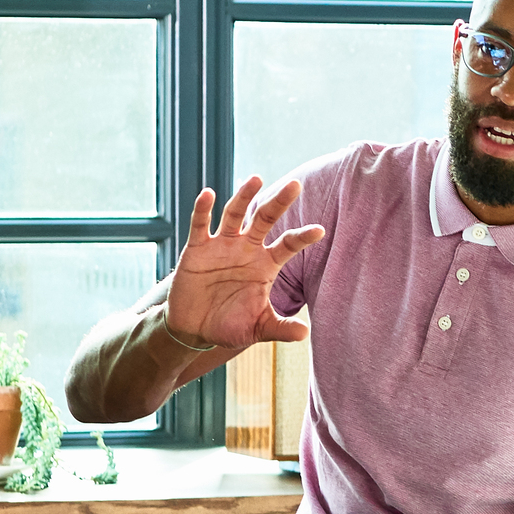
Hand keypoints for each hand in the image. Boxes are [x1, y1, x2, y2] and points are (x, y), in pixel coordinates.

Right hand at [164, 177, 326, 347]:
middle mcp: (246, 249)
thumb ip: (279, 328)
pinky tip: (208, 193)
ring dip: (244, 197)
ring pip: (235, 215)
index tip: (319, 231)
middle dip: (279, 202)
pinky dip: (203, 209)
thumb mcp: (257, 328)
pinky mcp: (197, 248)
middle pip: (265, 219)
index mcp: (266, 264)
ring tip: (256, 179)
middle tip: (295, 184)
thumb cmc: (229, 325)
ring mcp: (222, 245)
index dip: (302, 238)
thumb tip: (305, 334)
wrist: (194, 329)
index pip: (288, 245)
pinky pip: (201, 225)